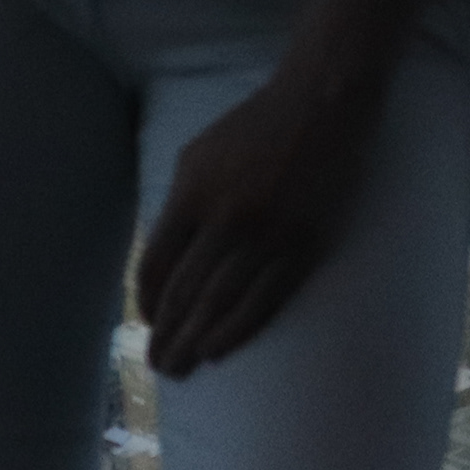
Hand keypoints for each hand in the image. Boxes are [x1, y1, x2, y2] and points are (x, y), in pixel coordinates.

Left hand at [135, 70, 386, 377]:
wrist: (323, 102)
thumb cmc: (255, 126)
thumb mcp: (198, 154)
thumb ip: (177, 205)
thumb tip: (161, 262)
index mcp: (194, 192)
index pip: (156, 265)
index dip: (147, 302)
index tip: (146, 324)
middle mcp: (227, 217)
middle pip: (185, 293)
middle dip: (167, 334)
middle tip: (158, 365)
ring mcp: (268, 233)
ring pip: (222, 303)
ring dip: (197, 341)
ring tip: (182, 366)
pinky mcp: (304, 243)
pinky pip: (266, 299)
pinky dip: (239, 329)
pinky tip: (220, 349)